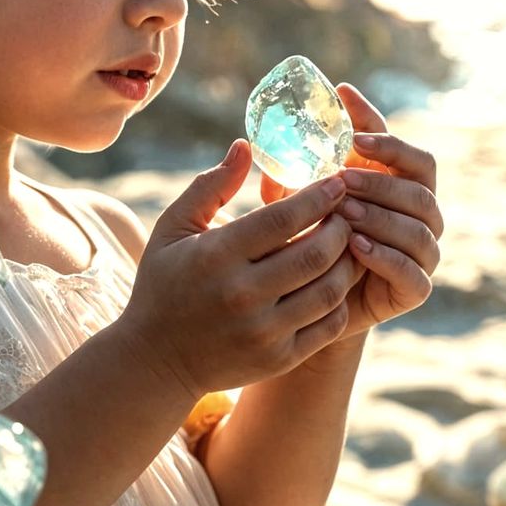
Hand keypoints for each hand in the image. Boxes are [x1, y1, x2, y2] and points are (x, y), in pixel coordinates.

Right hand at [119, 140, 358, 400]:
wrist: (157, 360)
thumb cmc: (164, 283)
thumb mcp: (174, 228)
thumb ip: (210, 186)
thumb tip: (245, 145)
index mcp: (216, 256)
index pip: (283, 219)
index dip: (318, 196)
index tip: (337, 179)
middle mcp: (242, 295)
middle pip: (315, 254)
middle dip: (341, 226)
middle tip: (349, 209)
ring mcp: (263, 331)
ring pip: (329, 290)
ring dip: (348, 262)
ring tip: (349, 242)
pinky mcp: (279, 358)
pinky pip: (329, 325)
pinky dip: (341, 299)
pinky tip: (337, 279)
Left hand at [257, 82, 440, 340]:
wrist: (306, 306)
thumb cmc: (299, 243)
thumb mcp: (290, 205)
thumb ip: (286, 177)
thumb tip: (247, 146)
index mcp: (393, 185)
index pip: (404, 151)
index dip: (383, 134)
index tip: (350, 125)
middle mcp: (415, 215)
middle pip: (420, 185)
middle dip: (381, 179)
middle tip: (343, 178)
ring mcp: (419, 252)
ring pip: (421, 226)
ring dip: (383, 216)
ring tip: (345, 212)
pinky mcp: (413, 289)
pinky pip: (414, 271)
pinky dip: (387, 257)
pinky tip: (356, 247)